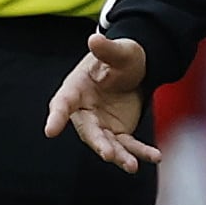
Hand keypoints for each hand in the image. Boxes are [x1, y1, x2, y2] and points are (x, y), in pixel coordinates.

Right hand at [46, 33, 159, 172]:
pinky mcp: (119, 132)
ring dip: (119, 155)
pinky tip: (155, 157)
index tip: (50, 130)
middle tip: (108, 154)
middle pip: (88, 131)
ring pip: (108, 143)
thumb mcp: (118, 50)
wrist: (136, 69)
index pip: (62, 104)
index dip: (57, 117)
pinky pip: (129, 145)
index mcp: (76, 89)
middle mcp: (85, 111)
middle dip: (98, 143)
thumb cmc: (120, 58)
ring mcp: (102, 125)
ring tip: (131, 165)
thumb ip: (106, 49)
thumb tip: (94, 39)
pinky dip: (141, 152)